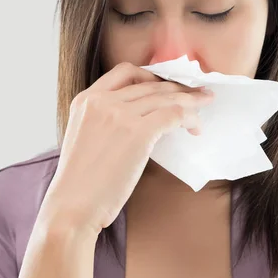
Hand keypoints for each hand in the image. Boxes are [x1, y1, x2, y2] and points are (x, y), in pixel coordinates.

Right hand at [39, 61, 213, 236]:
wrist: (73, 205)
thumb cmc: (81, 182)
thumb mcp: (85, 136)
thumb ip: (105, 120)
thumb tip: (140, 118)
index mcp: (86, 99)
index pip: (125, 72)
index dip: (152, 76)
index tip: (167, 86)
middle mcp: (102, 100)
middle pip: (151, 84)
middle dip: (177, 88)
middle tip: (196, 94)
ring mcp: (120, 114)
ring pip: (166, 96)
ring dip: (190, 100)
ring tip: (204, 105)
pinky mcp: (138, 132)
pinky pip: (173, 114)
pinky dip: (188, 118)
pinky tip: (194, 127)